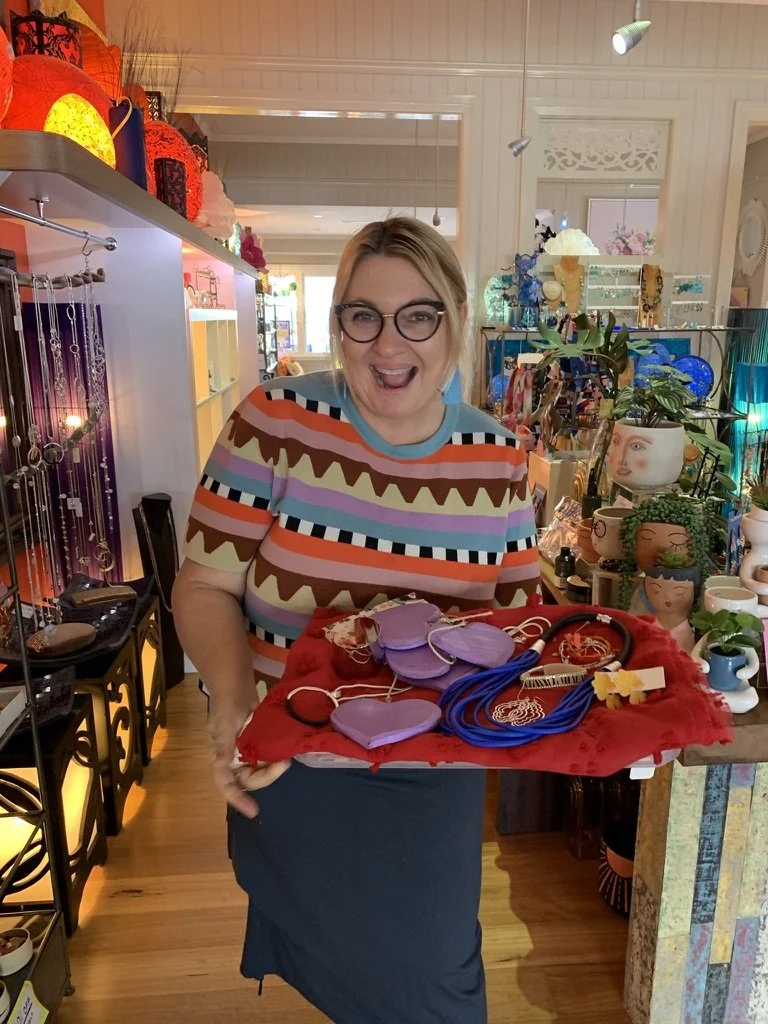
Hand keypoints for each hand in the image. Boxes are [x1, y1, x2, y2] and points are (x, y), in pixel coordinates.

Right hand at [208, 695, 290, 817]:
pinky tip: (288, 752)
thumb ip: (223, 745)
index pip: (227, 785)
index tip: (254, 811)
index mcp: (221, 759)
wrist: (236, 685)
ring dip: (274, 766)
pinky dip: (277, 756)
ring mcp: (247, 751)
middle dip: (267, 776)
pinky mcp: (258, 742)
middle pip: (250, 779)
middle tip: (285, 764)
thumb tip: (220, 764)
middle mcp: (234, 759)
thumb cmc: (226, 705)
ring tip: (288, 758)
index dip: (238, 800)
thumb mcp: (223, 725)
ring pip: (261, 768)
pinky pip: (268, 756)